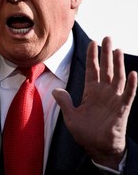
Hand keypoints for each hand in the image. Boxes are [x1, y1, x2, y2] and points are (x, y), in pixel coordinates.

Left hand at [52, 37, 136, 169]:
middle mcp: (103, 92)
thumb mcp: (70, 117)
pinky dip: (131, 85)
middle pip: (106, 69)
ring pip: (117, 77)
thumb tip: (56, 90)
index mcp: (90, 92)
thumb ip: (65, 102)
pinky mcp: (122, 109)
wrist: (97, 148)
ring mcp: (113, 100)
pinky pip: (128, 95)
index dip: (92, 57)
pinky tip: (133, 73)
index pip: (92, 70)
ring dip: (118, 64)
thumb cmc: (85, 133)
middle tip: (108, 37)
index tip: (92, 42)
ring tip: (117, 49)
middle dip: (106, 53)